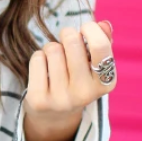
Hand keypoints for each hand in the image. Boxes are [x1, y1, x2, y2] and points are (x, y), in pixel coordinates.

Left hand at [23, 19, 114, 140]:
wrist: (55, 116)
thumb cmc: (77, 79)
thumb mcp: (94, 65)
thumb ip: (103, 42)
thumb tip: (103, 24)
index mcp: (105, 83)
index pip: (100, 48)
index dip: (91, 29)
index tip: (86, 28)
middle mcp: (84, 94)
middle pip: (72, 42)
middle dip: (68, 34)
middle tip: (67, 42)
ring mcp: (61, 99)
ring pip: (52, 49)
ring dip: (52, 48)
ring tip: (56, 62)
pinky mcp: (39, 101)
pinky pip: (37, 59)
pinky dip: (39, 58)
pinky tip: (44, 71)